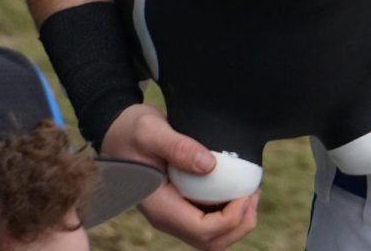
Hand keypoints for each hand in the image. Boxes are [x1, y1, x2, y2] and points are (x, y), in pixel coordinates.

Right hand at [101, 104, 258, 249]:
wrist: (117, 132)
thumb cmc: (131, 130)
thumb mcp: (150, 131)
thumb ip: (178, 146)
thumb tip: (209, 165)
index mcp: (159, 207)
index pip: (202, 230)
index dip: (231, 218)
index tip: (245, 192)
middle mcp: (167, 217)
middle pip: (212, 243)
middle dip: (240, 224)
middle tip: (253, 193)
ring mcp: (175, 214)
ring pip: (213, 237)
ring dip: (238, 221)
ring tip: (251, 191)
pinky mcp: (182, 205)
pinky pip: (211, 222)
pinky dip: (231, 212)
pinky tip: (239, 187)